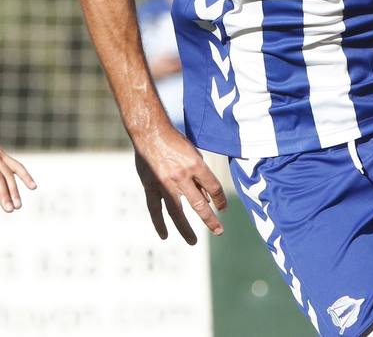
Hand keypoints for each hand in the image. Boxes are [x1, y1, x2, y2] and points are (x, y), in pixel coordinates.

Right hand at [133, 126, 227, 243]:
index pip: (214, 187)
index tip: (223, 209)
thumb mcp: (193, 153)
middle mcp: (181, 175)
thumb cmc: (175, 141)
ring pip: (177, 212)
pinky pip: (155, 209)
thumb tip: (207, 200)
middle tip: (219, 231)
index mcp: (195, 164)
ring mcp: (164, 183)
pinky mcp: (150, 186)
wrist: (150, 132)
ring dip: (186, 229)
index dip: (221, 200)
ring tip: (193, 241)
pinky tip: (164, 235)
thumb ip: (199, 176)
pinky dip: (159, 223)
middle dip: (210, 219)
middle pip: (199, 203)